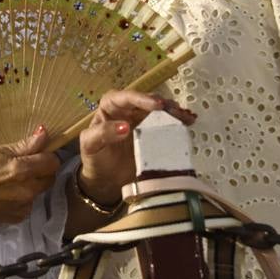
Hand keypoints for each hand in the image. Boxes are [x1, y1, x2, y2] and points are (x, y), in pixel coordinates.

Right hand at [0, 126, 60, 223]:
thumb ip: (25, 145)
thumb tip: (44, 133)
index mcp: (22, 171)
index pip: (53, 162)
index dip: (47, 156)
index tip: (37, 154)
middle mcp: (27, 191)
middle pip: (49, 178)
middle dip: (42, 170)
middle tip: (23, 166)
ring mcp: (22, 207)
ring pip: (39, 192)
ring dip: (32, 185)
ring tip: (11, 181)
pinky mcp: (16, 218)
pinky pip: (28, 205)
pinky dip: (23, 199)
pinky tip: (6, 194)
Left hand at [78, 90, 196, 203]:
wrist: (105, 180)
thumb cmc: (95, 158)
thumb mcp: (90, 145)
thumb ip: (102, 134)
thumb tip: (124, 127)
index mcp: (110, 108)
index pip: (126, 98)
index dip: (142, 98)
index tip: (157, 105)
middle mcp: (128, 111)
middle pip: (148, 102)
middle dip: (164, 105)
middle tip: (177, 112)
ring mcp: (142, 122)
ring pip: (160, 111)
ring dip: (174, 112)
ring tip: (186, 117)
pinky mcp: (154, 134)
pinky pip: (167, 124)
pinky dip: (178, 122)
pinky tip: (188, 122)